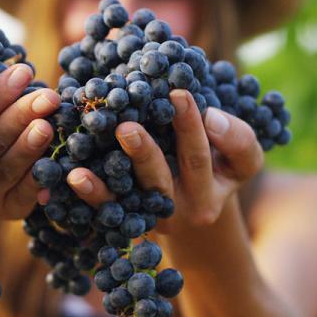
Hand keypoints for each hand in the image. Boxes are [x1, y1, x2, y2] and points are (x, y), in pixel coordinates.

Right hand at [0, 64, 60, 219]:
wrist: (0, 185)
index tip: (22, 71)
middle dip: (20, 115)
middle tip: (47, 97)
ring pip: (6, 167)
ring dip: (27, 147)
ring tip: (46, 127)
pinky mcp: (8, 208)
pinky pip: (24, 195)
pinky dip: (38, 179)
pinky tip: (55, 164)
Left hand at [66, 89, 263, 232]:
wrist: (198, 207)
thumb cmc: (220, 167)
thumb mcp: (241, 159)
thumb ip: (237, 138)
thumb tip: (211, 117)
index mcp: (211, 193)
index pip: (201, 159)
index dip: (192, 129)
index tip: (178, 95)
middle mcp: (180, 211)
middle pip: (161, 181)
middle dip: (144, 153)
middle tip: (127, 127)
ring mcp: (151, 218)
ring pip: (129, 198)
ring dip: (108, 179)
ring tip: (85, 164)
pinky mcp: (127, 221)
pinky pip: (107, 209)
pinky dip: (91, 193)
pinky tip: (75, 176)